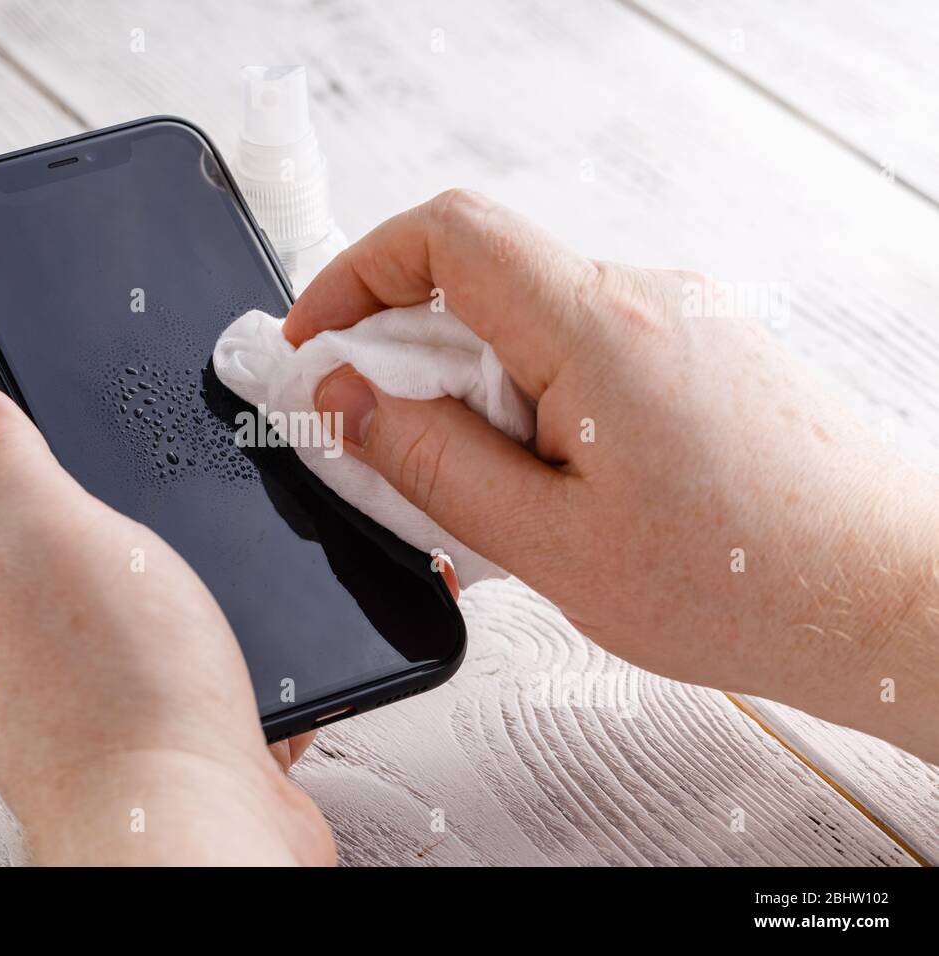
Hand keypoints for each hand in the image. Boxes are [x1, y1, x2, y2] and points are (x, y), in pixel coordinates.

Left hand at [0, 387, 332, 864]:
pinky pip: (211, 684)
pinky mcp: (174, 747)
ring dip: (197, 601)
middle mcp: (34, 666)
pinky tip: (260, 659)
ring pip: (153, 625)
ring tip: (228, 587)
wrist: (196, 830)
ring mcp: (104, 711)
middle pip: (81, 565)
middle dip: (135, 536)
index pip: (2, 508)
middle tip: (174, 517)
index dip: (47, 466)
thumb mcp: (48, 536)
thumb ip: (5, 468)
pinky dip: (242, 667)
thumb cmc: (119, 697)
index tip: (91, 443)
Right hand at [289, 189, 938, 762]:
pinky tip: (552, 484)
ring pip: (528, 319)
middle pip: (480, 279)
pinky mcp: (699, 347)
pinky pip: (581, 347)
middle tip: (390, 448)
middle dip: (410, 357)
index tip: (318, 339)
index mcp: (598, 329)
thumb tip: (348, 399)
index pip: (445, 235)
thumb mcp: (549, 545)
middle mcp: (645, 297)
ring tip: (497, 494)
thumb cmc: (746, 584)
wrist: (887, 597)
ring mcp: (680, 316)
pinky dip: (533, 398)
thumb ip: (429, 462)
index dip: (356, 272)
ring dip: (476, 390)